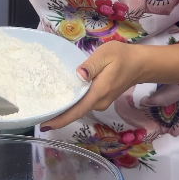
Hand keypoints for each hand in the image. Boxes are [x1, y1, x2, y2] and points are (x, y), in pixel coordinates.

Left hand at [40, 40, 178, 130]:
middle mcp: (99, 102)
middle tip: (38, 113)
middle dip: (58, 114)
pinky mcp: (101, 98)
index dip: (61, 119)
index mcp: (98, 92)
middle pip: (75, 112)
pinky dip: (72, 103)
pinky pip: (84, 103)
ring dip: (64, 109)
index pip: (77, 110)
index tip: (44, 124)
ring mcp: (101, 102)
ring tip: (46, 105)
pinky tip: (62, 97)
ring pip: (79, 108)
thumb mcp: (106, 54)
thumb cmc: (122, 57)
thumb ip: (91, 65)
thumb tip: (79, 75)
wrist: (140, 64)